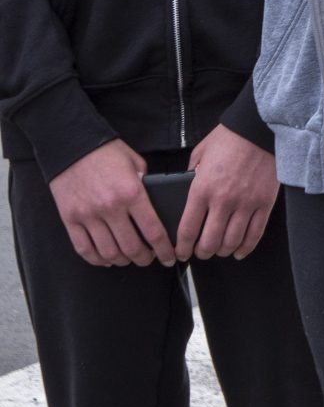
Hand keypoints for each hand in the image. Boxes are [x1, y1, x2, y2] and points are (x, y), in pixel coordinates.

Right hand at [47, 140, 169, 266]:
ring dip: (123, 261)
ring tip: (131, 258)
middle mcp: (110, 208)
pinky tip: (107, 259)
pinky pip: (84, 249)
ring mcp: (88, 216)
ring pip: (109, 252)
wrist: (72, 145)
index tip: (170, 257)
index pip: (153, 231)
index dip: (164, 249)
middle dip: (145, 259)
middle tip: (150, 259)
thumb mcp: (137, 164)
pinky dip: (97, 259)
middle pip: (132, 247)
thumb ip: (147, 185)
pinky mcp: (70, 219)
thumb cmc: (107, 153)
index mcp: (132, 193)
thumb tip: (157, 204)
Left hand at [175, 124, 277, 262]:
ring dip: (223, 251)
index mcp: (202, 189)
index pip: (188, 229)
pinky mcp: (265, 203)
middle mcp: (223, 200)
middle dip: (202, 253)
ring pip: (232, 241)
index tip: (180, 252)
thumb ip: (190, 175)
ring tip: (219, 251)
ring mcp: (246, 203)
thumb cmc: (229, 138)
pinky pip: (255, 233)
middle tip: (200, 253)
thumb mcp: (199, 154)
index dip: (182, 247)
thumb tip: (186, 190)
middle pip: (210, 242)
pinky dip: (246, 247)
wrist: (259, 128)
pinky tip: (239, 251)